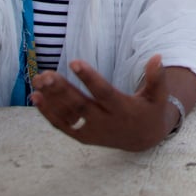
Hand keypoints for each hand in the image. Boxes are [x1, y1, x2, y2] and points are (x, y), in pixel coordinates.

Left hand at [29, 55, 182, 151]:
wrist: (144, 138)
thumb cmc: (151, 110)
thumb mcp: (159, 95)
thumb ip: (157, 78)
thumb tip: (157, 57)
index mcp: (123, 109)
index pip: (103, 93)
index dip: (89, 78)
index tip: (74, 62)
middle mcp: (105, 122)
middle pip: (80, 105)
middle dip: (61, 90)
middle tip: (46, 75)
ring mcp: (92, 131)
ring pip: (68, 114)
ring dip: (51, 98)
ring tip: (38, 80)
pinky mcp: (83, 136)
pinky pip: (63, 125)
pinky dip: (48, 113)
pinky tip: (36, 97)